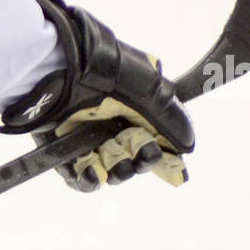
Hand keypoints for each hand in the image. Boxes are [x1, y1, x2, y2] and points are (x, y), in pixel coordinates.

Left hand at [0, 0, 193, 190]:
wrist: (60, 68)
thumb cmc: (108, 73)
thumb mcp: (151, 91)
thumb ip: (171, 119)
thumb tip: (188, 146)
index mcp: (135, 109)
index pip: (154, 142)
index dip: (162, 158)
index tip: (170, 168)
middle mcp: (112, 124)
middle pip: (132, 160)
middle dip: (138, 163)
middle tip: (138, 157)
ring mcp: (87, 138)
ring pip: (108, 171)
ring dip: (116, 172)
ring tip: (115, 164)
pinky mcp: (62, 149)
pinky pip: (78, 176)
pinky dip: (88, 180)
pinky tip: (93, 175)